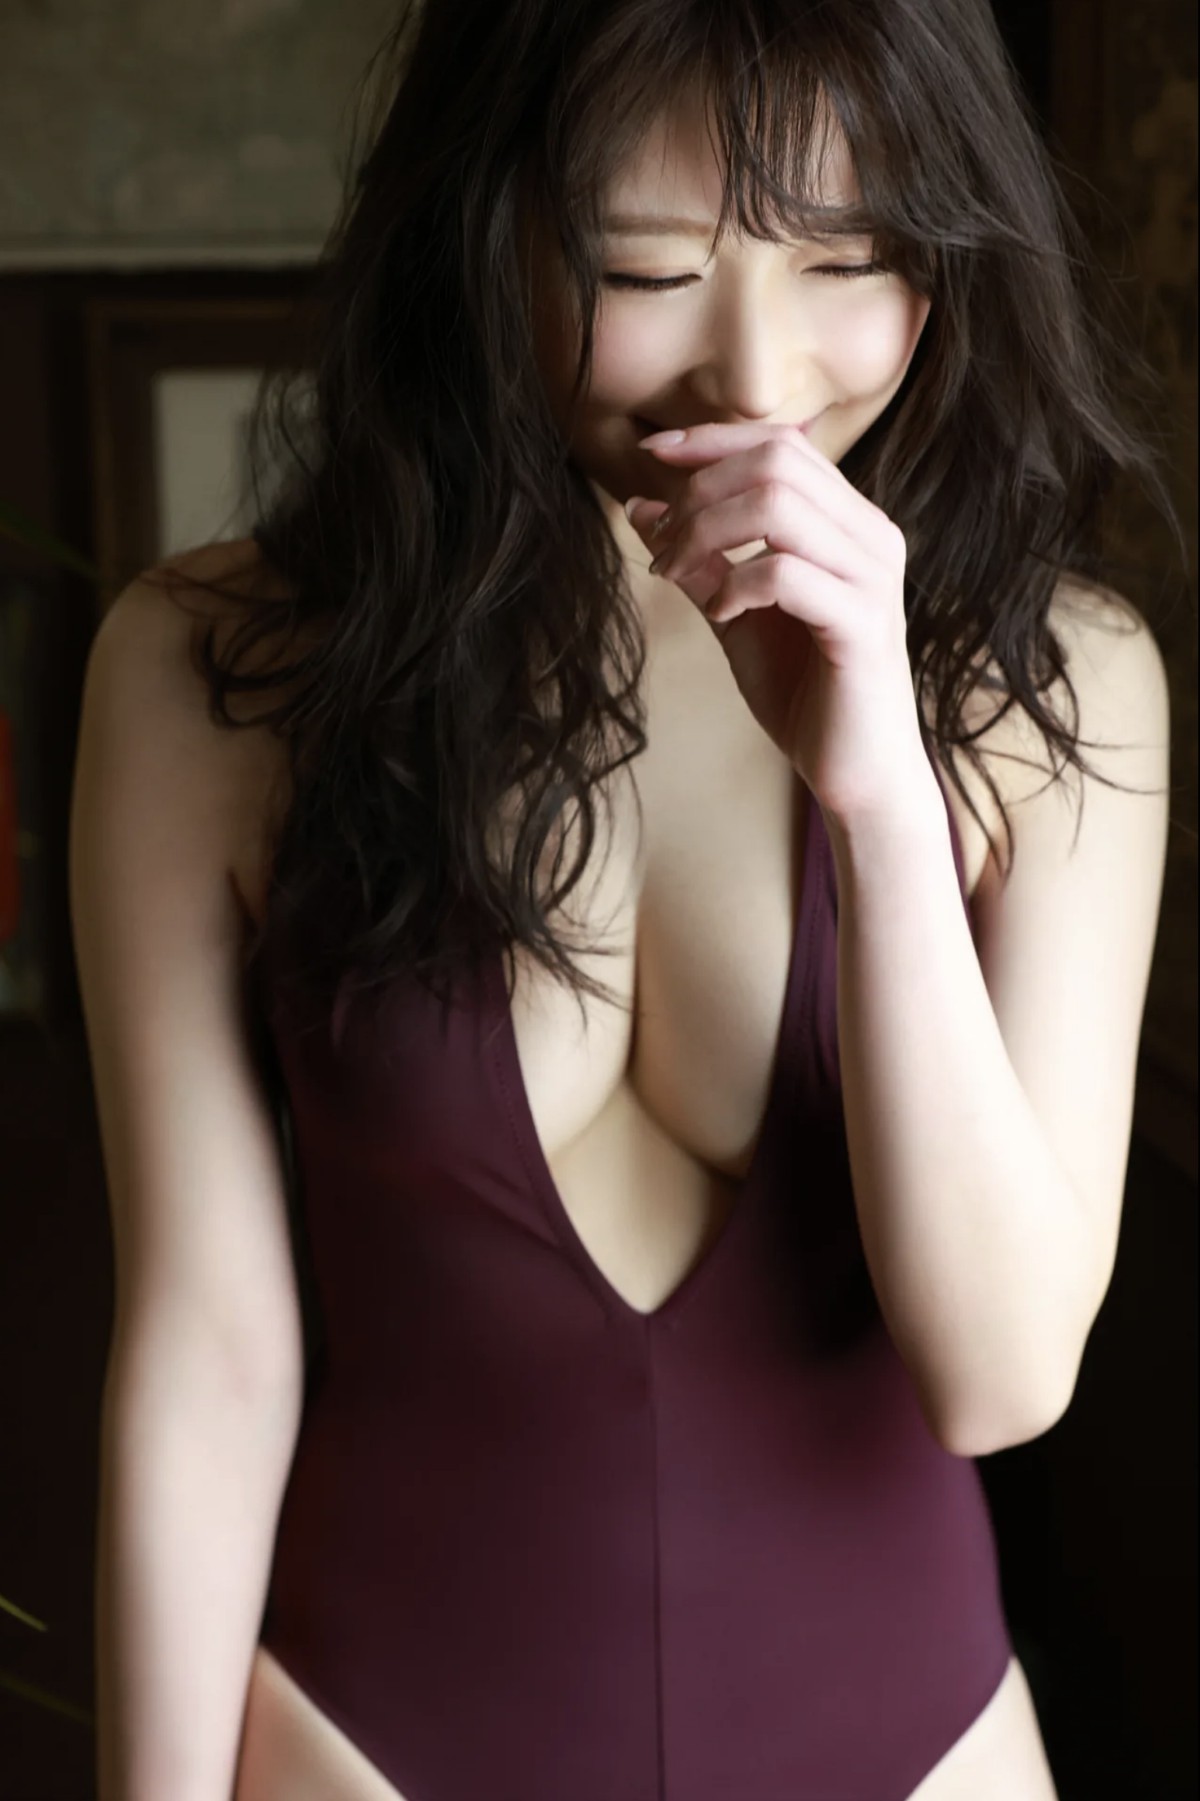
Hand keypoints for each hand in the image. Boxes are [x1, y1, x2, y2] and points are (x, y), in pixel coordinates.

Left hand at [626, 422, 931, 820]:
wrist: (857, 774)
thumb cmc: (805, 694)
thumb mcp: (737, 615)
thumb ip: (700, 559)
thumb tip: (641, 506)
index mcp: (849, 523)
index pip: (782, 443)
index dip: (711, 440)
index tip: (650, 455)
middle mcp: (871, 537)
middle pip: (776, 461)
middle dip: (700, 492)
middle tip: (662, 545)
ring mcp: (872, 578)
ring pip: (778, 505)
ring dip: (707, 532)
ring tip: (677, 574)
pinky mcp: (863, 626)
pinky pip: (785, 573)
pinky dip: (736, 585)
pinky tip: (722, 614)